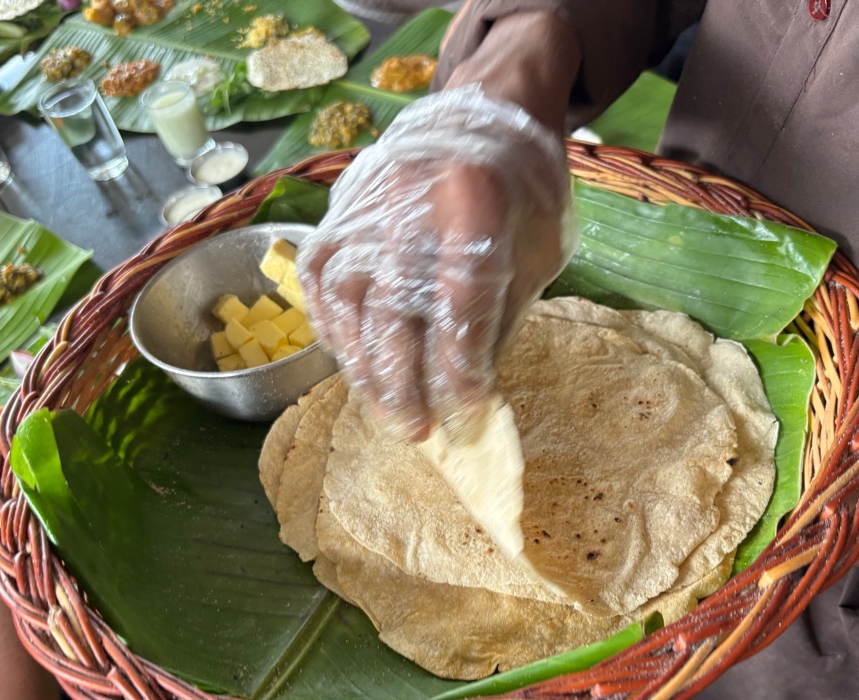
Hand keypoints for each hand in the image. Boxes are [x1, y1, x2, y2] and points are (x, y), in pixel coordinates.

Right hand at [299, 85, 574, 440]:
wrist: (483, 110)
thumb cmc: (523, 189)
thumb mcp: (538, 251)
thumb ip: (502, 316)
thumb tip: (470, 390)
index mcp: (475, 203)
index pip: (459, 304)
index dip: (460, 368)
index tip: (466, 414)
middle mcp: (410, 201)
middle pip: (393, 309)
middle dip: (404, 381)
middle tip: (416, 431)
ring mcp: (365, 204)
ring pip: (347, 301)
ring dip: (363, 366)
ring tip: (383, 409)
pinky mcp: (338, 211)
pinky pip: (320, 281)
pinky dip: (332, 329)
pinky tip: (351, 363)